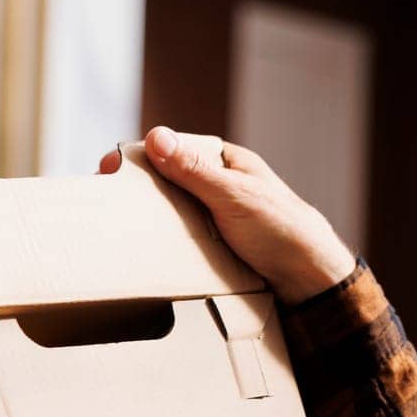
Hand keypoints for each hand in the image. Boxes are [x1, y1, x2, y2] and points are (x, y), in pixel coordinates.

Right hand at [102, 127, 356, 303]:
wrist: (308, 278)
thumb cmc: (280, 228)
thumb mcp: (232, 196)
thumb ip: (193, 169)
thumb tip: (156, 137)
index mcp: (225, 162)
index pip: (173, 150)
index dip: (140, 158)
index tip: (109, 169)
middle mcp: (218, 186)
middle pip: (167, 181)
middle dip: (138, 189)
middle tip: (107, 199)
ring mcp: (215, 216)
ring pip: (172, 211)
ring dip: (149, 218)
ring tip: (119, 225)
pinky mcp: (215, 245)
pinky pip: (181, 238)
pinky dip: (164, 241)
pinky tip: (147, 247)